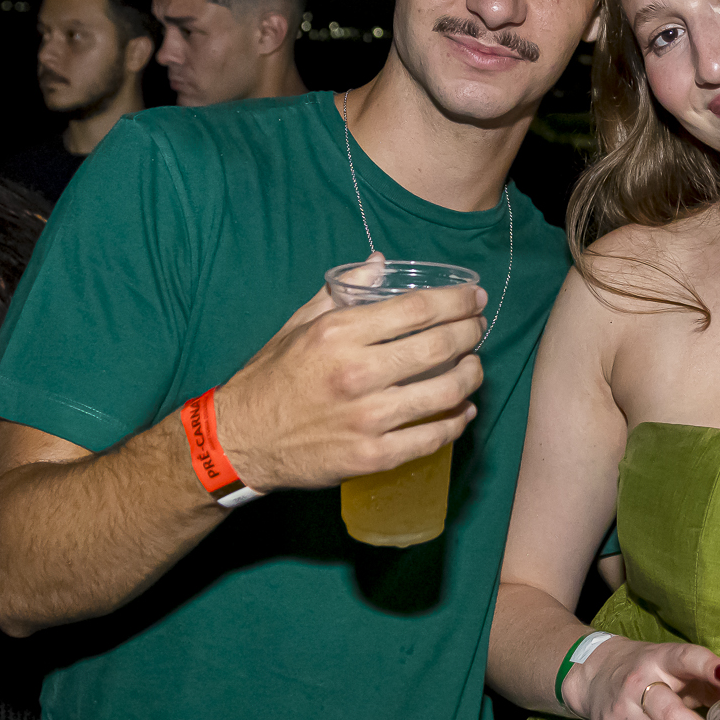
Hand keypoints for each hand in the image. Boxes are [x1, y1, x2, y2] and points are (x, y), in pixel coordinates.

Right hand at [212, 276, 488, 492]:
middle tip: (479, 328)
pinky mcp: (372, 456)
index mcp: (339, 333)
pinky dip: (457, 421)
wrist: (240, 441)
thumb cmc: (271, 378)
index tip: (475, 298)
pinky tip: (463, 410)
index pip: (417, 309)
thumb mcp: (299, 324)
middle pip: (439, 346)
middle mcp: (357, 372)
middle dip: (471, 333)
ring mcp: (367, 418)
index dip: (456, 301)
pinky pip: (432, 437)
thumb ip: (344, 292)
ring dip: (471, 376)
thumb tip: (379, 264)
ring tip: (474, 366)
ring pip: (446, 392)